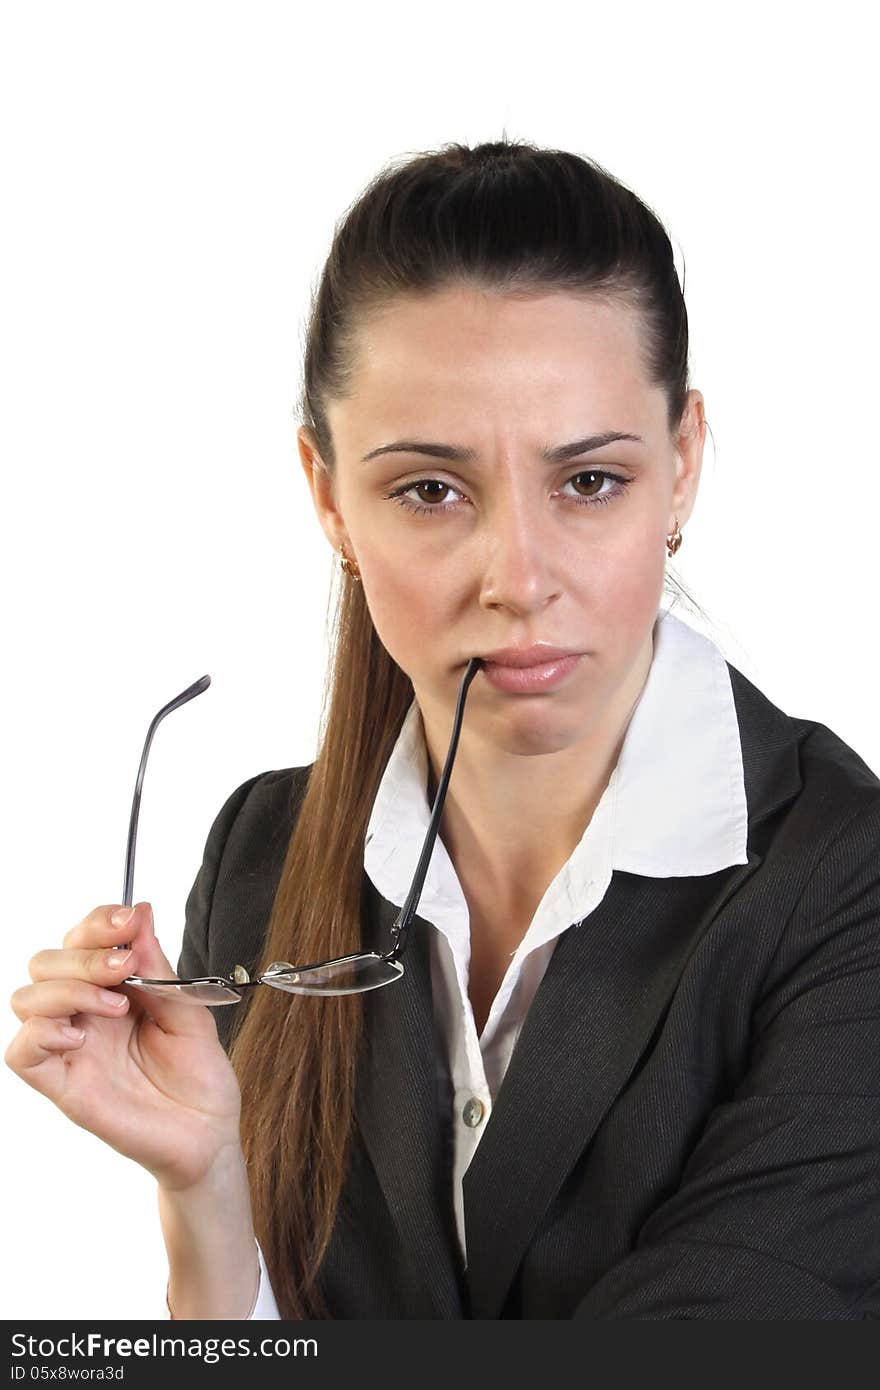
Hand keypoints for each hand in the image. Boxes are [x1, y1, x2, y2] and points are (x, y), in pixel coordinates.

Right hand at [5, 902, 243, 1190]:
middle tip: (124, 966)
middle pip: (46, 962)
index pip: (81, 939)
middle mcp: (85, 1014)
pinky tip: (81, 1037)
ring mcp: (70, 1048)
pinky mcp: (62, 1086)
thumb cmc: (199, 1075)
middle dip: (83, 952)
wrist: (208, 1133)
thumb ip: (158, 967)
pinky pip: (21, 1053)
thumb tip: (140, 913)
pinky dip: (42, 1033)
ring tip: (116, 1005)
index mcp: (115, 988)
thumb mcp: (188, 1010)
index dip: (97, 922)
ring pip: (26, 998)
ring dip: (68, 989)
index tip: (129, 920)